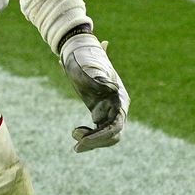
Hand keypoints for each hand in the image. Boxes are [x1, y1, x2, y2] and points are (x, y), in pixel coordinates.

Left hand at [60, 33, 128, 152]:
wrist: (84, 59)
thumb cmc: (87, 62)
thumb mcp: (89, 65)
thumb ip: (97, 64)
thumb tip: (105, 48)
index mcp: (119, 98)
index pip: (115, 124)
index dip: (100, 135)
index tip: (82, 138)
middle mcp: (119, 108)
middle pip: (113, 135)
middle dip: (96, 142)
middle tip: (76, 146)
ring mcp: (112, 113)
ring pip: (107, 137)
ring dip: (92, 142)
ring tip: (75, 138)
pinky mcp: (103, 116)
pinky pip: (100, 134)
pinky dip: (89, 137)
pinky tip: (77, 132)